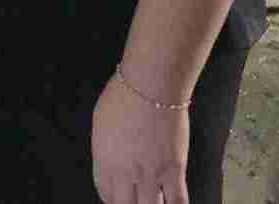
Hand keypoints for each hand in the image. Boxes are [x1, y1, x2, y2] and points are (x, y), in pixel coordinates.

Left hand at [92, 69, 190, 203]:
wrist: (151, 86)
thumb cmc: (122, 96)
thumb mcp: (101, 123)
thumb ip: (105, 149)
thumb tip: (112, 164)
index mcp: (104, 160)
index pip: (105, 193)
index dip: (111, 199)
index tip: (117, 198)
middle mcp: (125, 173)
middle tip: (135, 200)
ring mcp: (151, 174)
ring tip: (153, 200)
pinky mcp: (174, 171)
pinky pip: (177, 202)